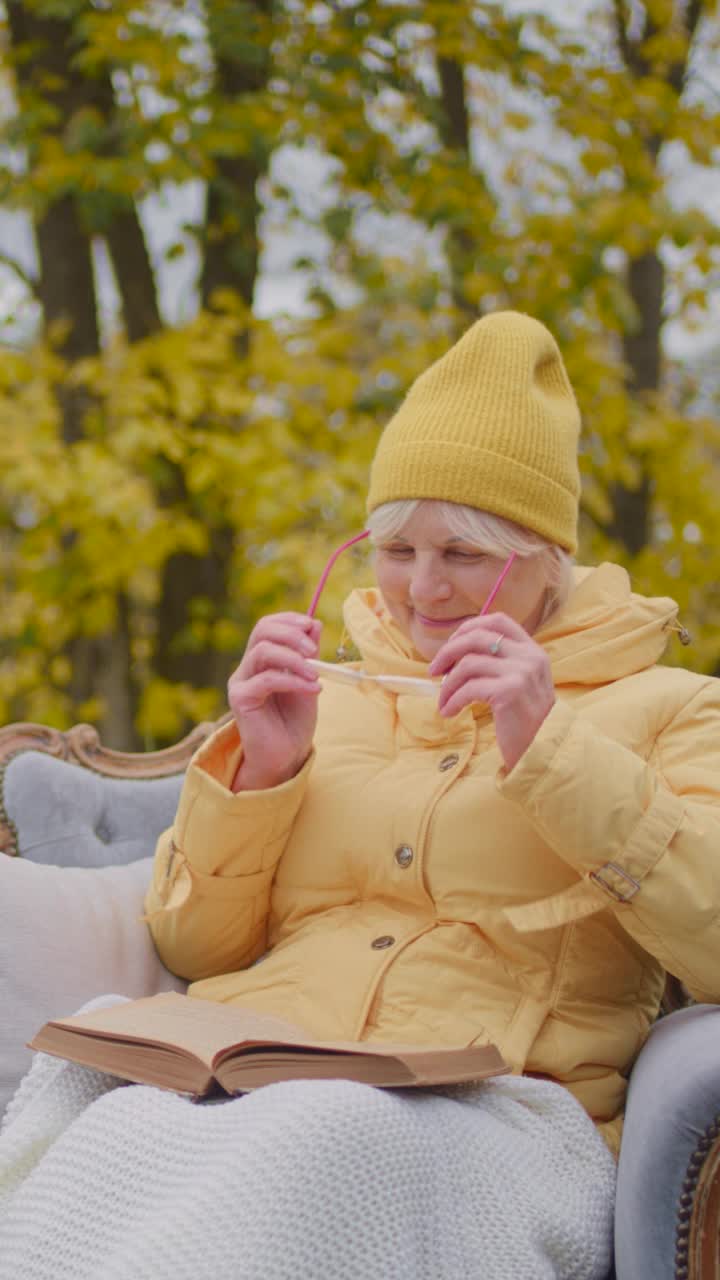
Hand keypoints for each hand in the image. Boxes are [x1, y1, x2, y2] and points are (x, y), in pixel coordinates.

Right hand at [228, 612, 321, 790]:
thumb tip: (315, 623)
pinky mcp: (240, 699)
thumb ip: (309, 654)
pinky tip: (313, 689)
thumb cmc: (295, 721)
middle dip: (291, 634)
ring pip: (262, 651)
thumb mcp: (308, 680)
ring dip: (294, 658)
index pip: (267, 626)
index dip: (288, 620)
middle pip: (261, 631)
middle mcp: (247, 667)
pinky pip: (266, 679)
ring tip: (316, 673)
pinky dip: (293, 680)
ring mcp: (241, 682)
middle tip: (314, 649)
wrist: (286, 756)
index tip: (312, 625)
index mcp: (261, 660)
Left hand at [428, 612, 554, 771]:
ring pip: (468, 664)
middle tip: (433, 671)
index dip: (468, 628)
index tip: (450, 646)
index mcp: (532, 650)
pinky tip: (448, 711)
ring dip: (448, 684)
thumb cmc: (523, 718)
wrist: (541, 749)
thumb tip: (452, 652)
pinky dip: (452, 700)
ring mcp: (521, 672)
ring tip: (443, 700)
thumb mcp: (519, 682)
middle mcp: (529, 656)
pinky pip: (469, 688)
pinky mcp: (510, 691)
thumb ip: (499, 662)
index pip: (497, 620)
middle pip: (476, 637)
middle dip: (447, 652)